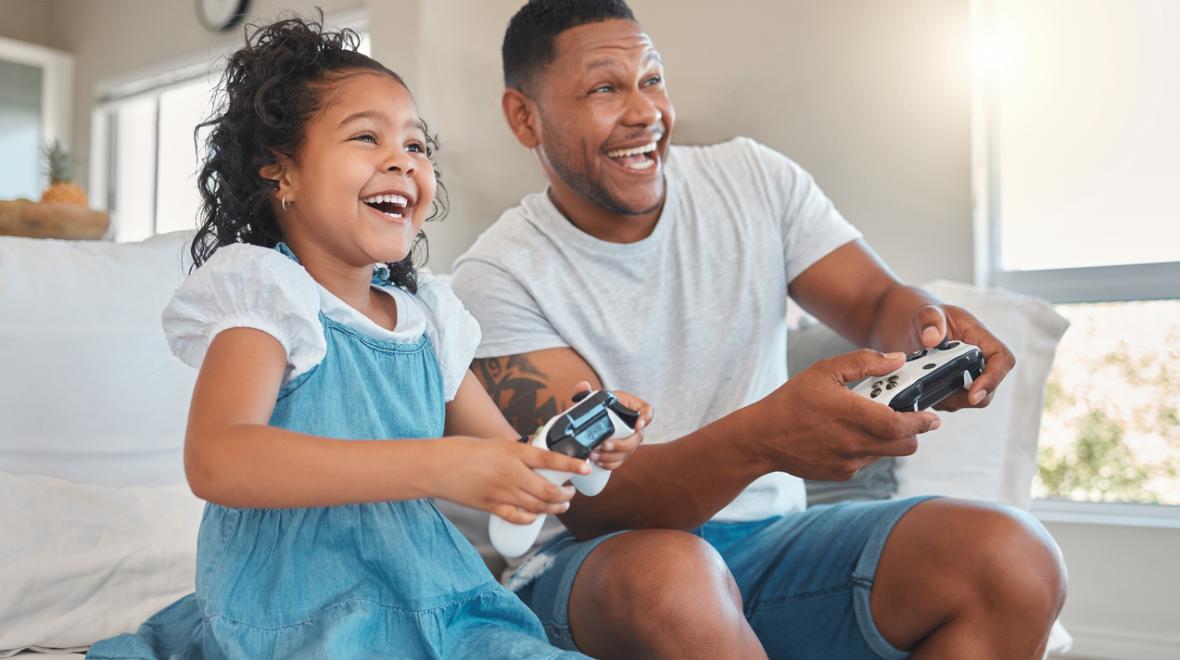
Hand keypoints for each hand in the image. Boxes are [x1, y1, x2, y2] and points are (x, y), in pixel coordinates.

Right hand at [434, 436, 590, 524]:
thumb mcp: (495, 443)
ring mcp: (502, 493)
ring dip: (554, 507)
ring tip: (561, 505)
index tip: (585, 468)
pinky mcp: (492, 507)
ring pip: (538, 506)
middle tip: (570, 493)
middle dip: (565, 495)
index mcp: (514, 453)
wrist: (438, 466)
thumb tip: (534, 457)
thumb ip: (516, 452)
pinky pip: (518, 517)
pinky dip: (531, 518)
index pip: (550, 460)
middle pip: (548, 490)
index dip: (571, 465)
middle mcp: (512, 474)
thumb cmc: (463, 450)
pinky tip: (536, 515)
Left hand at [570, 381, 653, 470]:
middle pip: (638, 438)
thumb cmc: (595, 406)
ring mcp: (628, 441)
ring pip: (628, 452)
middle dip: (623, 444)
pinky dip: (610, 464)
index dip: (646, 418)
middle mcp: (633, 425)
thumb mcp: (590, 398)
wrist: (591, 420)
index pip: (647, 411)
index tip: (638, 425)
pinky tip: (599, 463)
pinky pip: (620, 462)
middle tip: (605, 445)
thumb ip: (585, 392)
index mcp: (630, 407)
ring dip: (612, 456)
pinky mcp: (621, 453)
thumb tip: (583, 387)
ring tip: (595, 455)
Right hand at [756, 349, 941, 480]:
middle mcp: (852, 443)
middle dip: (914, 432)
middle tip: (910, 417)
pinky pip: (868, 461)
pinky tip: (848, 435)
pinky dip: (868, 448)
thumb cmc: (793, 400)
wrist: (763, 438)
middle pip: (904, 446)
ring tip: (870, 421)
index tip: (933, 416)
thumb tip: (897, 360)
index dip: (922, 422)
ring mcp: (848, 462)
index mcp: (850, 414)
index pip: (899, 425)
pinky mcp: (842, 473)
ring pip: (887, 453)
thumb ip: (864, 361)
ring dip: (889, 439)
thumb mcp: (825, 370)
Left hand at [907, 303, 1015, 410]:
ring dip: (943, 397)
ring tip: (919, 377)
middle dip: (964, 397)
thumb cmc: (929, 318)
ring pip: (963, 401)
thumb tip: (931, 339)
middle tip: (936, 391)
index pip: (1002, 360)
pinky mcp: (950, 392)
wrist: (915, 329)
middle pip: (986, 391)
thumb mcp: (928, 312)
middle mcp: (979, 364)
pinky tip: (915, 384)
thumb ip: (930, 320)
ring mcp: (966, 381)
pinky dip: (930, 398)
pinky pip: (944, 403)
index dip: (994, 379)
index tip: (975, 393)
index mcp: (982, 340)